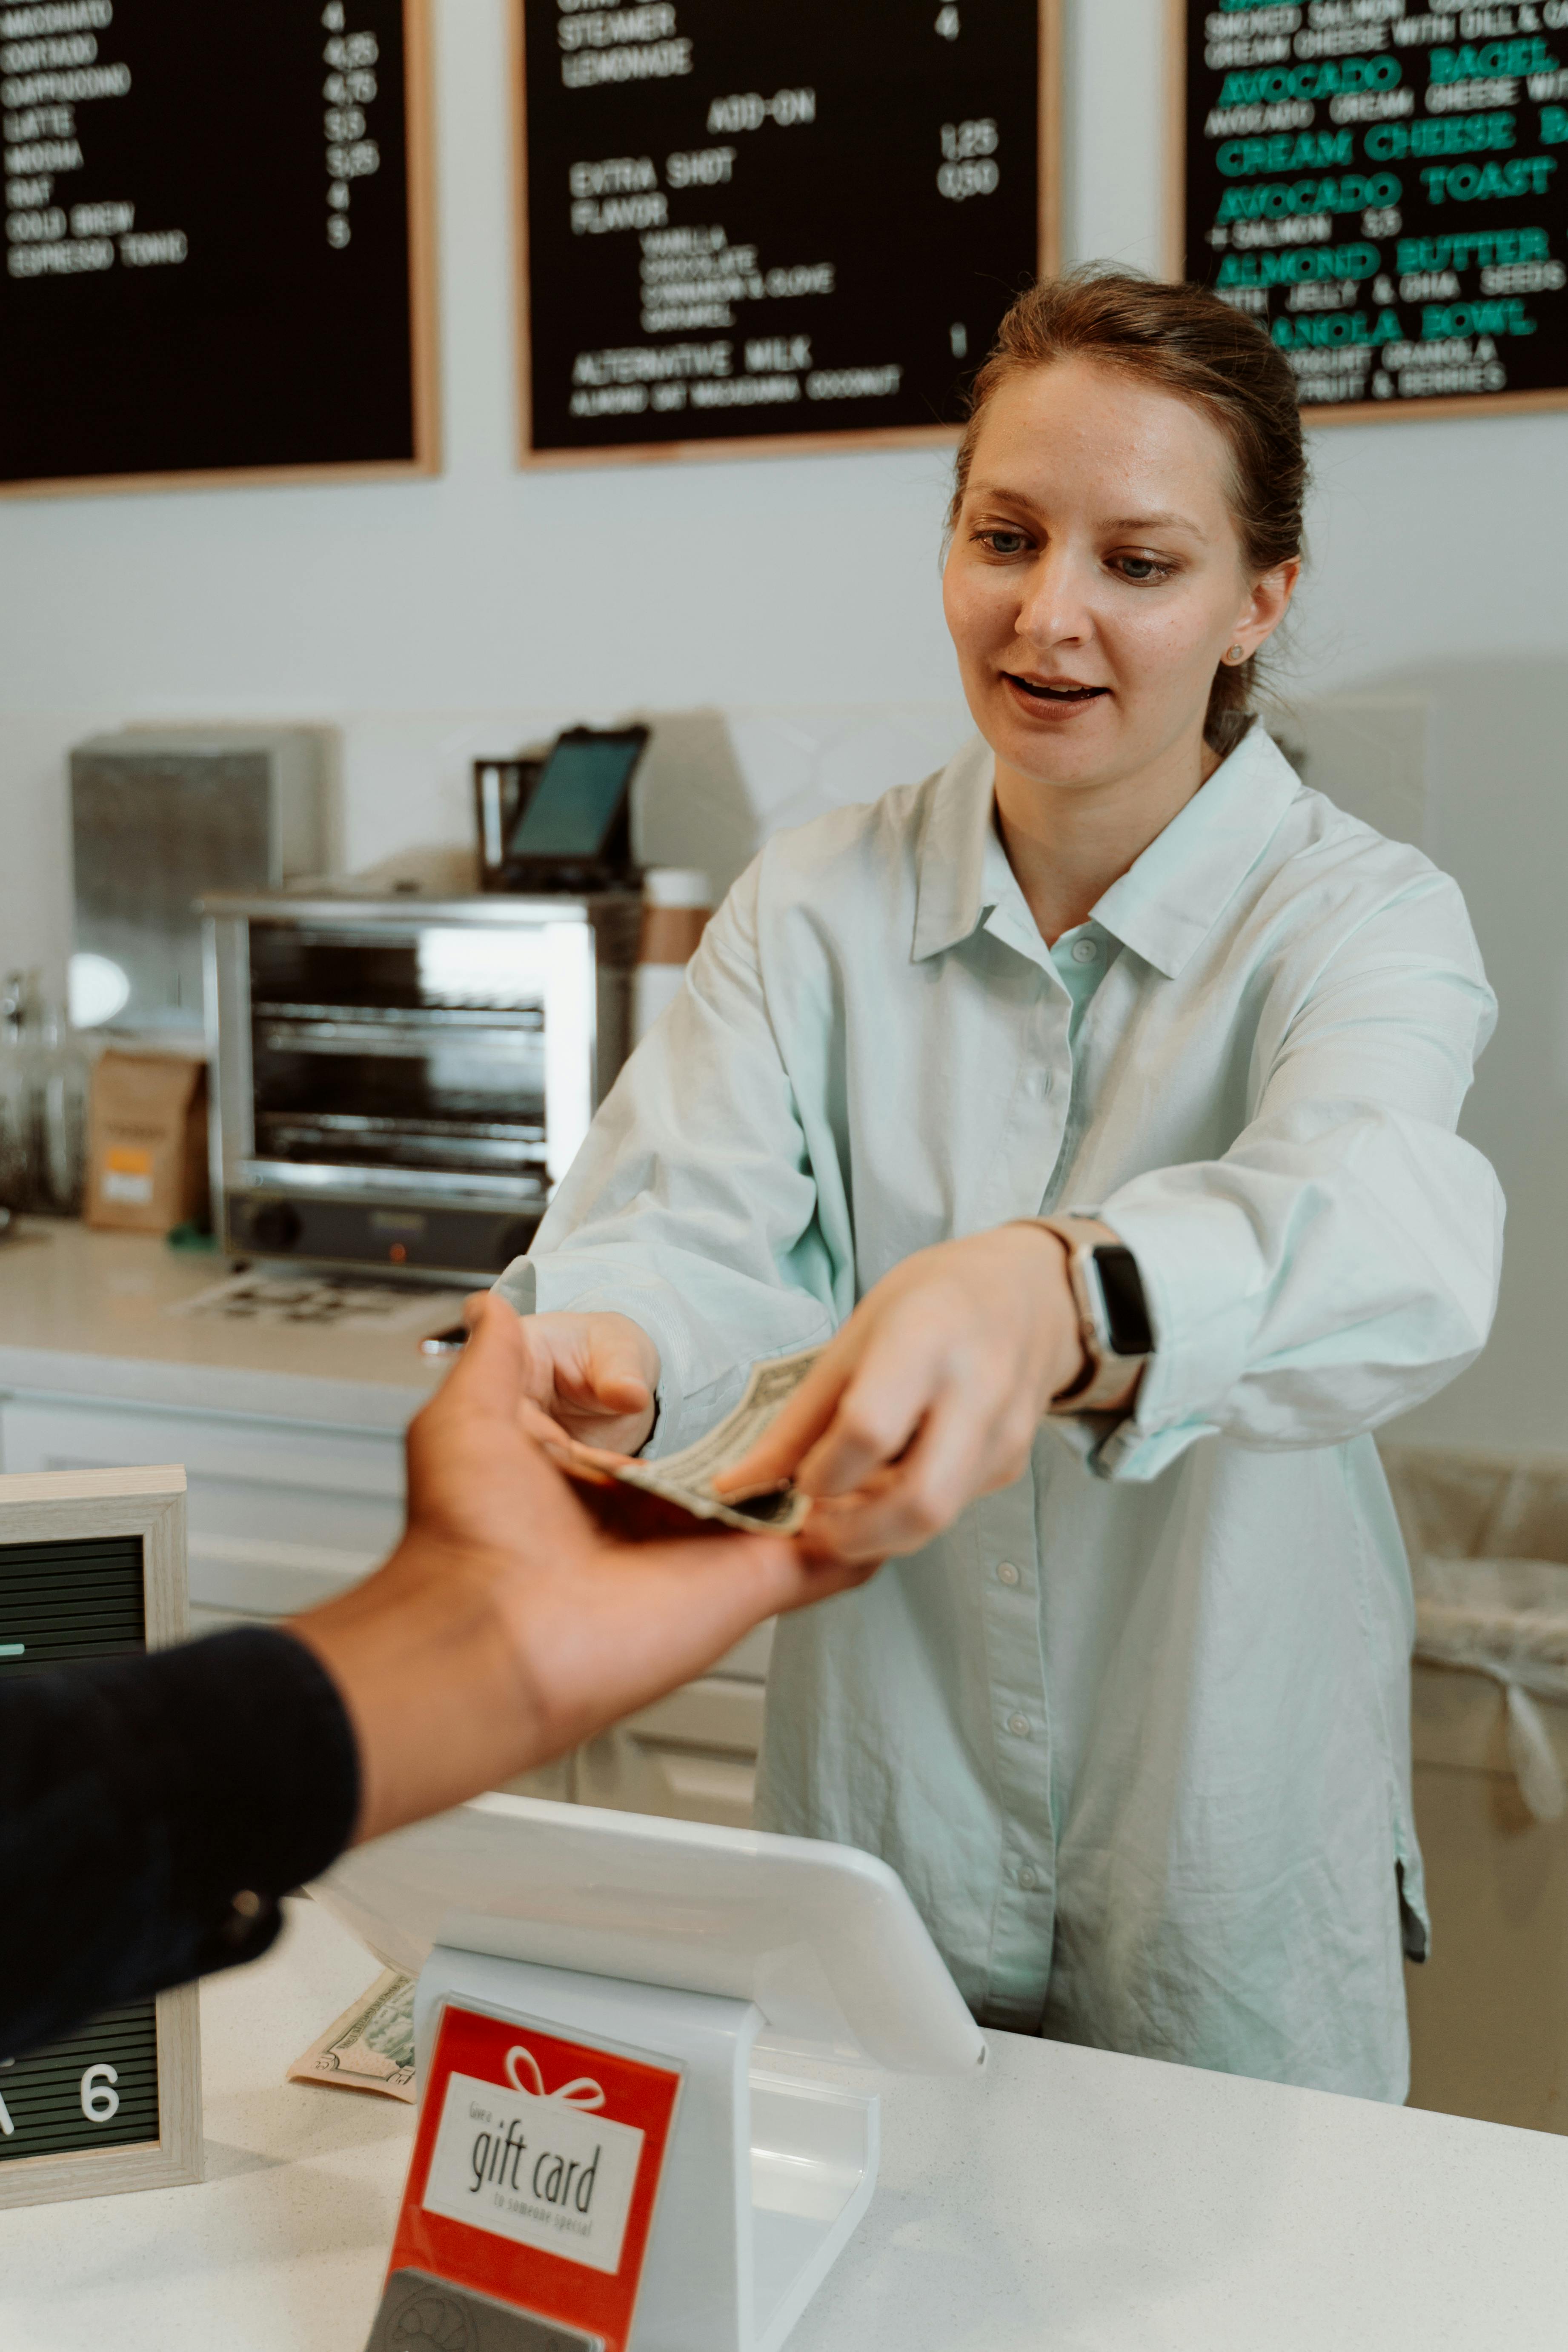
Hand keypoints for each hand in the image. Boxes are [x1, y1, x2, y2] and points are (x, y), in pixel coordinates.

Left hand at [289, 1295, 877, 1844]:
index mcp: (606, 1479)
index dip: (722, 1398)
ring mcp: (712, 1552)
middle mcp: (664, 1517)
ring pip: (800, 1508)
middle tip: (846, 1387)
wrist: (486, 1630)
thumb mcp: (468, 1416)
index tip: (761, 1362)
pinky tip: (904, 1485)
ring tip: (894, 1424)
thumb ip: (499, 1357)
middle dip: (798, 1435)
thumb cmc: (467, 1535)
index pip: (681, 1432)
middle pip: (751, 1469)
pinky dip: (869, 1529)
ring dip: (846, 1472)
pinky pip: (827, 1558)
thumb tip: (495, 1306)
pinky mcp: (750, 1583)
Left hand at [715, 1225, 1087, 1565]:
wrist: (1031, 1293)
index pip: (868, 1429)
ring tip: (844, 1508)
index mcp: (925, 1340)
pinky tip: (889, 1482)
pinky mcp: (1015, 1460)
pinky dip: (910, 1511)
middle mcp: (976, 1390)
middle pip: (919, 1501)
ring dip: (880, 1533)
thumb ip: (801, 1416)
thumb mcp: (856, 1334)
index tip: (797, 1479)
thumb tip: (738, 1485)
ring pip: (939, 1518)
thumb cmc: (931, 1301)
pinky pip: (955, 1505)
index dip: (822, 1471)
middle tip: (814, 1525)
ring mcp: (1006, 1432)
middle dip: (854, 1535)